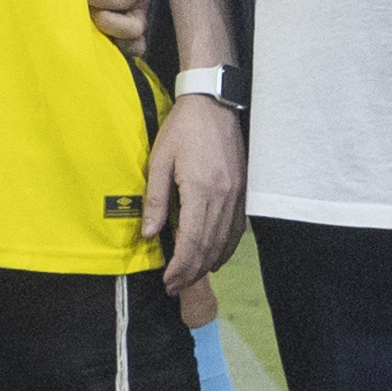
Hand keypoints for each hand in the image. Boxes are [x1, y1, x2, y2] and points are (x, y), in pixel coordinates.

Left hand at [142, 93, 244, 295]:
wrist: (212, 103)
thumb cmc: (182, 129)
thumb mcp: (159, 160)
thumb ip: (155, 199)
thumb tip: (149, 234)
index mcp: (201, 188)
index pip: (192, 239)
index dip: (180, 265)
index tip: (168, 280)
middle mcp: (223, 195)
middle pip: (209, 245)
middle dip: (191, 271)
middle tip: (175, 287)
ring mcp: (237, 194)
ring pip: (224, 241)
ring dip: (208, 264)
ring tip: (191, 278)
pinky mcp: (243, 190)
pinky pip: (236, 229)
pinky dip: (226, 248)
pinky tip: (215, 259)